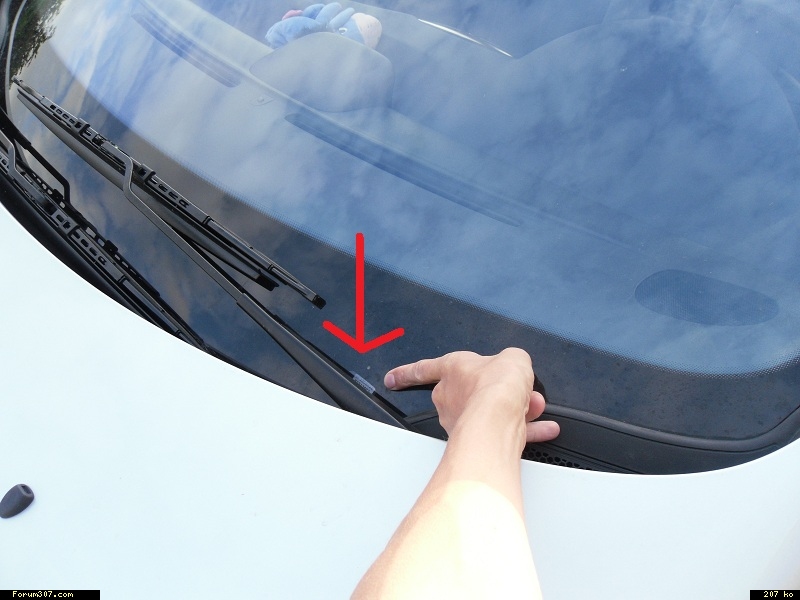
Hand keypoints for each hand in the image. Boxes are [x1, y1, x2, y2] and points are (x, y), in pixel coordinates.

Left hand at [385, 348, 559, 447]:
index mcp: (451, 369)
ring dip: (513, 409)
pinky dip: (523, 431)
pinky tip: (541, 428)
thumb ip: (512, 361)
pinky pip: (501, 431)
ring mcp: (461, 420)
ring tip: (530, 406)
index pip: (422, 369)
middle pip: (470, 392)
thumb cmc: (495, 388)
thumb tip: (517, 365)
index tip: (392, 379)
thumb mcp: (512, 357)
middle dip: (496, 391)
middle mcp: (450, 396)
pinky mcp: (478, 439)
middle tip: (513, 390)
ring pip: (489, 412)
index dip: (406, 373)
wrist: (500, 419)